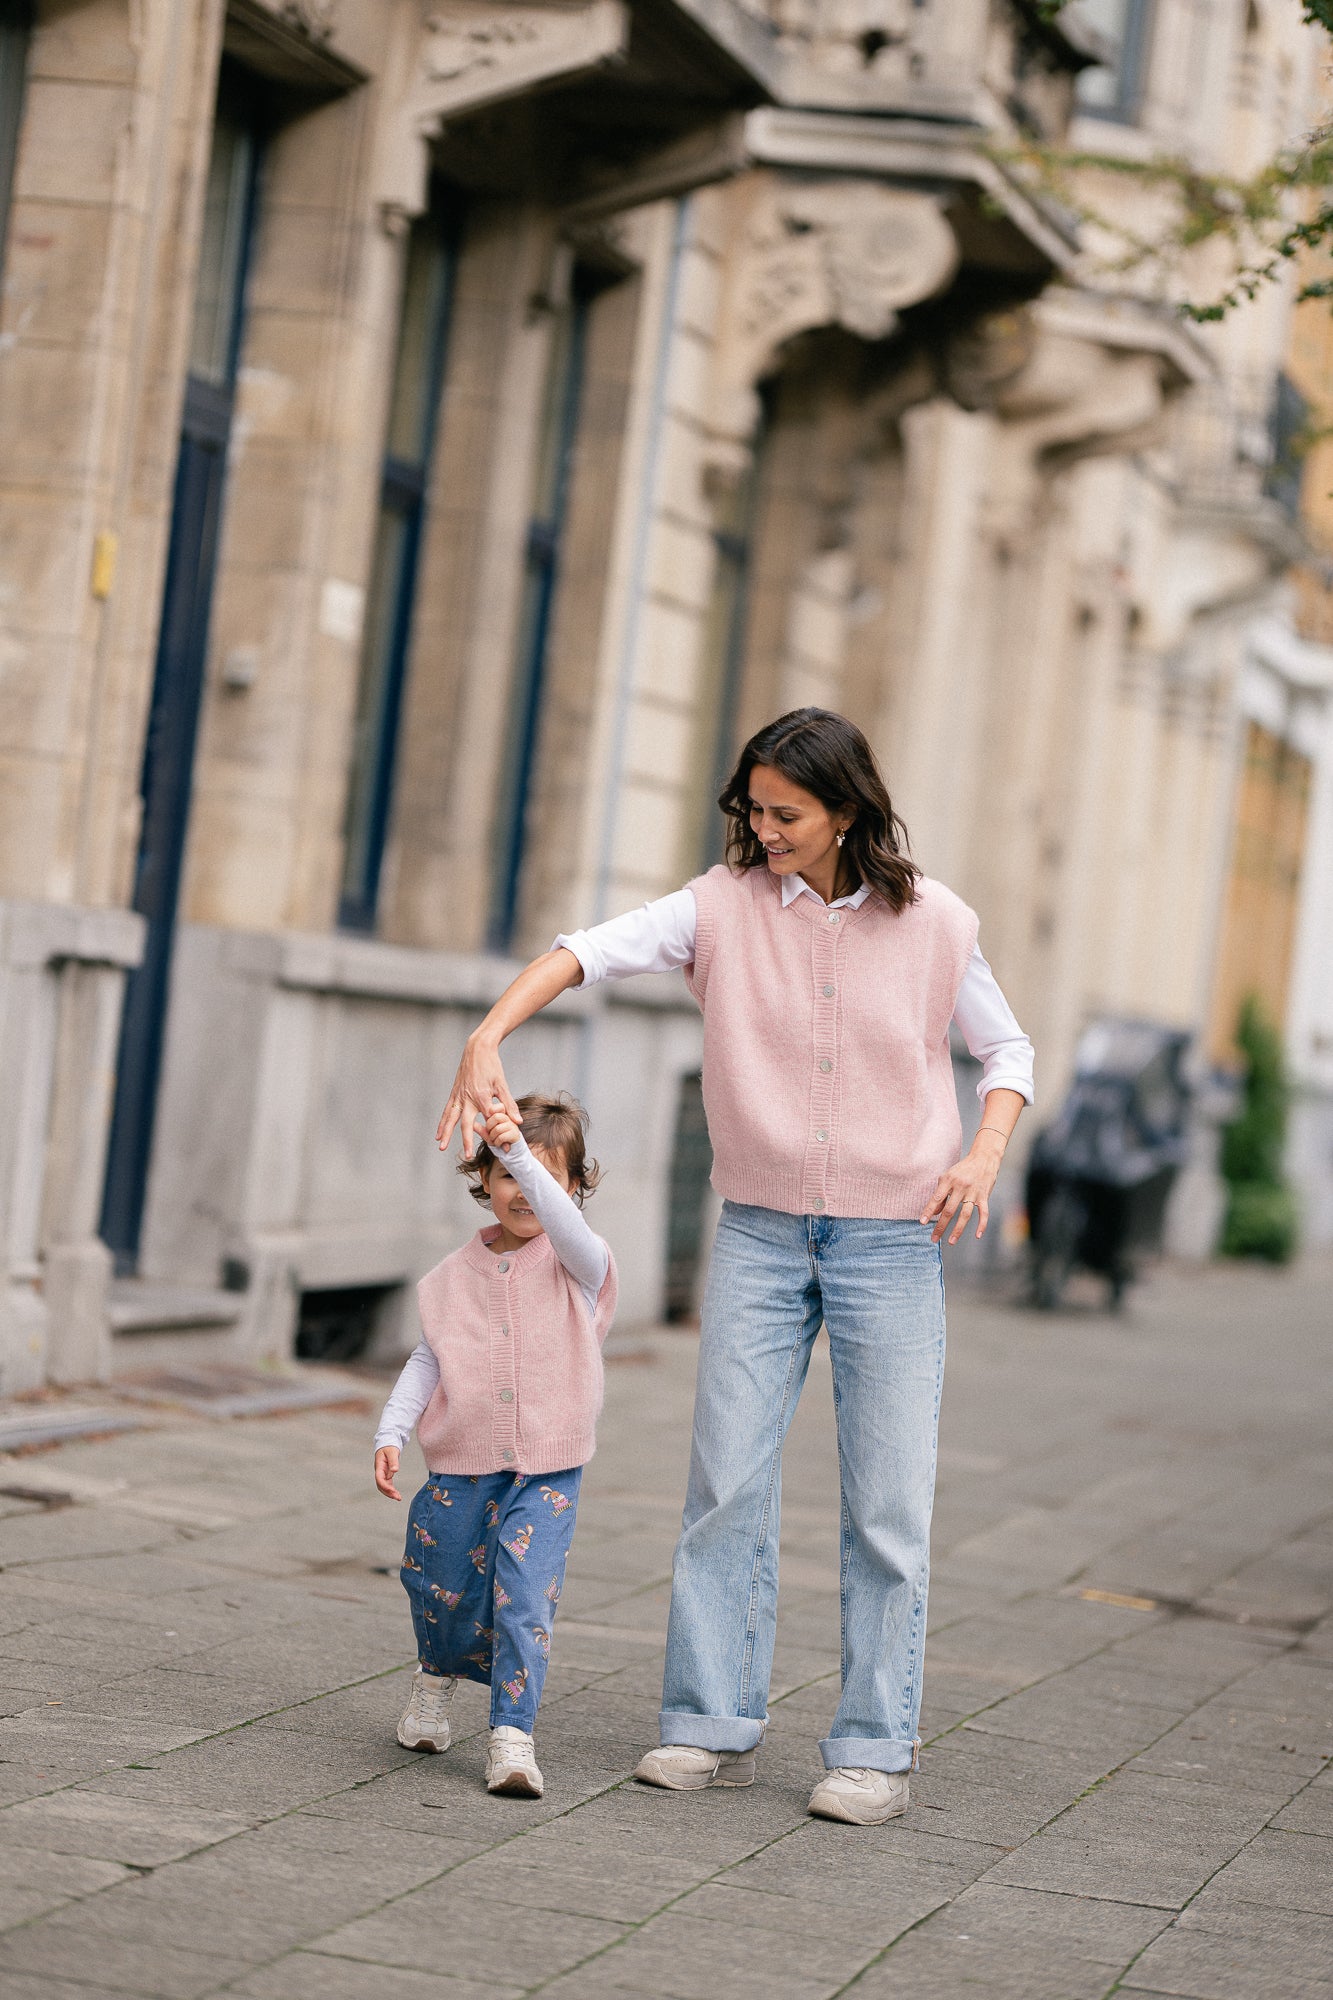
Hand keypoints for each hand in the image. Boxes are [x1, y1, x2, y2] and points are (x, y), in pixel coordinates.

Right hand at [374, 1447, 401, 1500]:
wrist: (387, 1442)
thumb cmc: (389, 1446)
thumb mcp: (392, 1452)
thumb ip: (393, 1461)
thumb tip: (395, 1470)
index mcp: (379, 1466)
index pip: (379, 1478)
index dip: (385, 1486)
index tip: (393, 1491)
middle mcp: (379, 1471)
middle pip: (380, 1485)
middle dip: (388, 1492)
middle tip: (397, 1497)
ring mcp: (382, 1473)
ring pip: (384, 1486)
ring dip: (390, 1493)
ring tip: (398, 1498)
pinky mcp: (386, 1474)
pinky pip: (387, 1484)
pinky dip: (391, 1489)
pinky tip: (396, 1494)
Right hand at [436, 1033, 521, 1156]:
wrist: (477, 1049)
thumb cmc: (492, 1066)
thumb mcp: (502, 1084)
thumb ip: (509, 1104)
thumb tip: (518, 1122)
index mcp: (482, 1096)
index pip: (490, 1120)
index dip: (497, 1135)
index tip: (504, 1147)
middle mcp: (468, 1098)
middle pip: (465, 1123)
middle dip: (466, 1140)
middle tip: (468, 1156)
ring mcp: (459, 1096)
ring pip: (451, 1118)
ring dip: (446, 1133)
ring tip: (441, 1146)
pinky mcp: (454, 1093)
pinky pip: (447, 1111)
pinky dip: (443, 1122)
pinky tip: (439, 1133)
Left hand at [484, 1102, 521, 1152]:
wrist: (511, 1150)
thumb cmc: (499, 1140)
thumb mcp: (488, 1134)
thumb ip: (481, 1129)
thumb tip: (473, 1125)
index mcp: (503, 1114)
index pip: (497, 1107)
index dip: (492, 1112)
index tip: (489, 1120)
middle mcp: (509, 1118)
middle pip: (496, 1117)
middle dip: (490, 1127)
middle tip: (491, 1133)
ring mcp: (513, 1125)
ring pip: (498, 1129)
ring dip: (493, 1137)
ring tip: (495, 1140)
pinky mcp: (515, 1134)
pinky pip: (502, 1137)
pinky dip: (497, 1143)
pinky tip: (499, 1144)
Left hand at [920, 1137, 1003, 1246]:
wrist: (984, 1158)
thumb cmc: (962, 1170)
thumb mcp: (948, 1177)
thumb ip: (940, 1194)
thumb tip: (933, 1213)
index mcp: (948, 1181)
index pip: (936, 1198)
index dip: (928, 1211)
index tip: (922, 1223)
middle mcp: (961, 1187)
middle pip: (950, 1210)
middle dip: (941, 1226)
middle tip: (934, 1239)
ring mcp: (974, 1192)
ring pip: (965, 1214)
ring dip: (958, 1229)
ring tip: (951, 1241)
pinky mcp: (985, 1196)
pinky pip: (984, 1213)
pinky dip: (982, 1225)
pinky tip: (977, 1236)